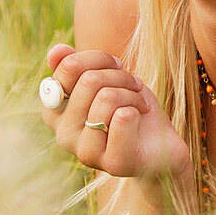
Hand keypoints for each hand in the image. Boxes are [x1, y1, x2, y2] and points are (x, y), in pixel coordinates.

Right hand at [41, 44, 190, 179]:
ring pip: (106, 98)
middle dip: (120, 76)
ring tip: (139, 103)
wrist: (160, 145)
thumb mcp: (104, 80)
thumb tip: (55, 51)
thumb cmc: (128, 108)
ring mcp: (84, 152)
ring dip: (132, 94)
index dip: (99, 59)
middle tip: (134, 85)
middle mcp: (63, 134)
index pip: (67, 67)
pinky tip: (141, 118)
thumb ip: (77, 66)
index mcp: (55, 111)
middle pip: (89, 80)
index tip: (115, 66)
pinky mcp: (112, 164)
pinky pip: (123, 118)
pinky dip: (138, 110)